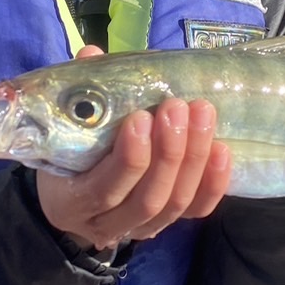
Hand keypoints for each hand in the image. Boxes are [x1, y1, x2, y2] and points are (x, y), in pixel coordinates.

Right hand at [36, 47, 231, 250]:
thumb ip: (77, 94)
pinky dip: (213, 183)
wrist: (70, 193)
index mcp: (70, 202)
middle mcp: (104, 224)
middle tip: (178, 108)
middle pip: (147, 199)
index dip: (129, 158)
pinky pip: (196, 211)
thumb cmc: (65, 151)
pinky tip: (222, 149)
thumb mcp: (62, 126)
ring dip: (193, 159)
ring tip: (202, 114)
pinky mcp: (166, 223)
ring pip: (174, 205)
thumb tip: (92, 55)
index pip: (105, 189)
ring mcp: (139, 229)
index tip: (142, 117)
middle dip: (169, 153)